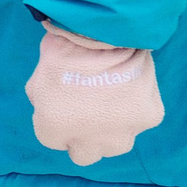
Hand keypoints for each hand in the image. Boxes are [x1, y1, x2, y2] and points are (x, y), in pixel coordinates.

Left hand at [24, 25, 163, 165]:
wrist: (103, 31)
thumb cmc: (64, 47)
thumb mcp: (38, 76)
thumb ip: (42, 100)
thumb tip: (53, 105)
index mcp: (55, 129)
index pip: (55, 141)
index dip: (61, 122)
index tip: (66, 107)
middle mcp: (88, 140)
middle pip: (85, 155)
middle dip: (84, 139)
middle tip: (89, 114)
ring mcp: (121, 132)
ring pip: (117, 145)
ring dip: (113, 130)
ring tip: (113, 101)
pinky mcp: (147, 118)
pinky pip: (143, 118)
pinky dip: (139, 105)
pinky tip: (132, 84)